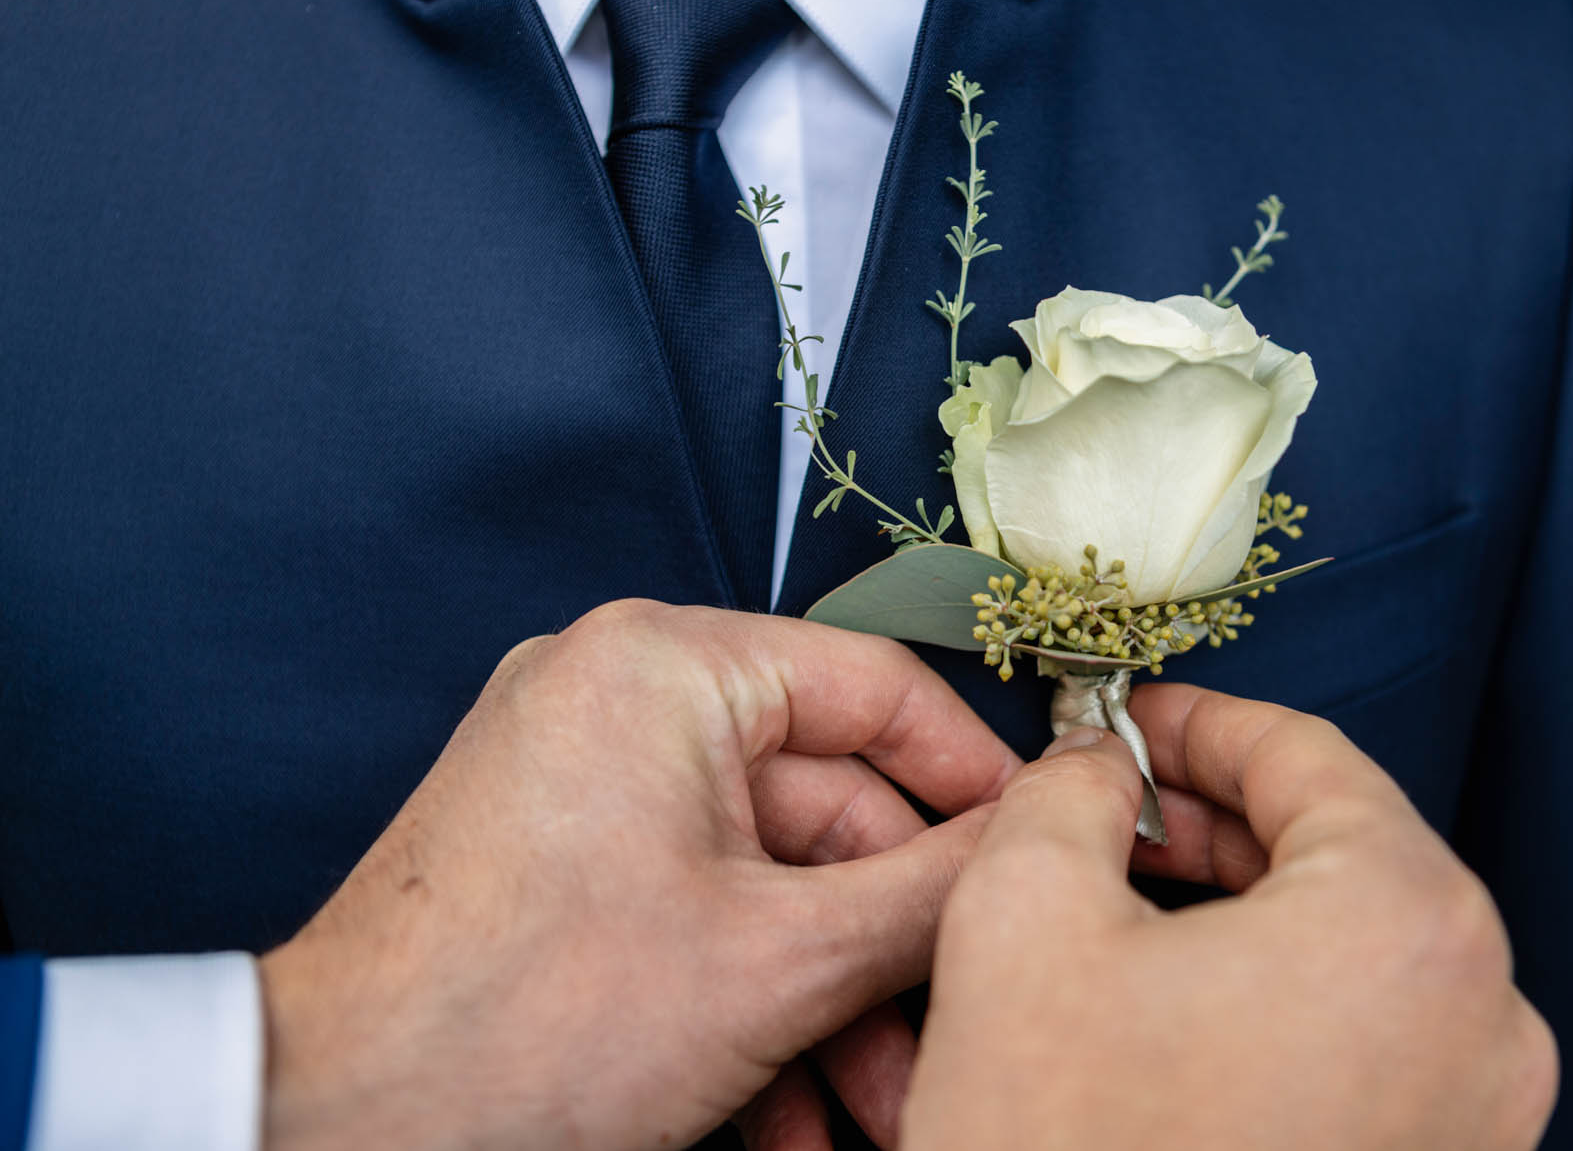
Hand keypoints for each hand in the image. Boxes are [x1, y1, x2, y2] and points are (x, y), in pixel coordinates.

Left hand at [257, 601, 1018, 1150]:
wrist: (328, 1126)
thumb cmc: (527, 1024)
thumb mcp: (781, 962)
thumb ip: (937, 892)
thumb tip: (1048, 836)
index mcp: (669, 666)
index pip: (881, 692)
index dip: (980, 785)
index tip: (1046, 859)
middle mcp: (624, 702)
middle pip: (830, 810)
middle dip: (896, 950)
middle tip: (958, 1035)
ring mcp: (590, 787)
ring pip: (771, 883)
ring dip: (836, 1005)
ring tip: (885, 1113)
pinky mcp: (569, 869)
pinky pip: (701, 916)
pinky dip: (756, 1010)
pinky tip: (796, 1123)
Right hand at [902, 684, 1557, 1150]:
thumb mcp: (1023, 921)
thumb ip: (1065, 794)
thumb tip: (1095, 764)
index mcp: (1405, 922)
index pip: (1310, 756)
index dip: (1202, 723)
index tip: (1136, 722)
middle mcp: (1487, 1017)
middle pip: (1349, 850)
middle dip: (1223, 818)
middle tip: (1120, 810)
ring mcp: (1484, 1116)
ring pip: (1363, 949)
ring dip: (1253, 908)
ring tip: (1139, 908)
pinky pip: (1377, 1042)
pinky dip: (1288, 1000)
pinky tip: (1186, 1011)